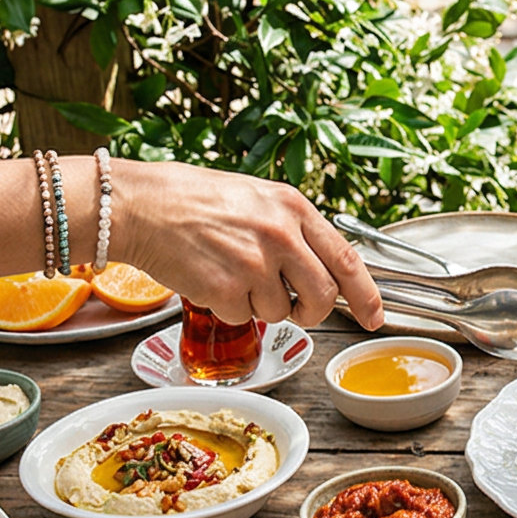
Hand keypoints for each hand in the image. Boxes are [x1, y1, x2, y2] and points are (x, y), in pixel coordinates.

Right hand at [111, 160, 383, 330]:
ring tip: (232, 273)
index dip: (367, 295)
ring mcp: (255, 264)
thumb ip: (292, 229)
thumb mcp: (257, 199)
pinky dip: (228, 307)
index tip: (376, 318)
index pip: (348, 259)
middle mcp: (281, 235)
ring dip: (259, 305)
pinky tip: (210, 277)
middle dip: (311, 312)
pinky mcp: (226, 289)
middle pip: (324, 297)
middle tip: (294, 309)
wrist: (140, 206)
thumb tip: (320, 266)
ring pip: (280, 312)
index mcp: (294, 208)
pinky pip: (242, 317)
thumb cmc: (192, 200)